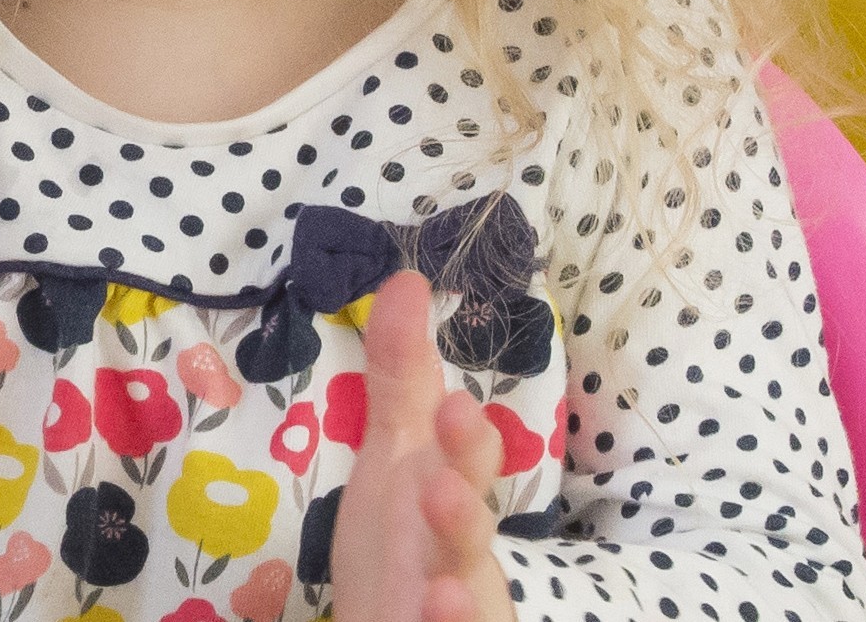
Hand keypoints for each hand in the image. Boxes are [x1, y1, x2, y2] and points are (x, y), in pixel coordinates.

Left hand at [328, 271, 520, 621]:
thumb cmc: (401, 539)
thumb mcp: (394, 454)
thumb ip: (402, 375)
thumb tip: (408, 277)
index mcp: (451, 494)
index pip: (467, 460)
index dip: (463, 438)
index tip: (451, 405)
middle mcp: (462, 550)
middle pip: (470, 528)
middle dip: (463, 498)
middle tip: (446, 460)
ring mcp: (456, 601)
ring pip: (469, 590)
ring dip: (458, 567)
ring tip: (440, 545)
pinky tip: (435, 610)